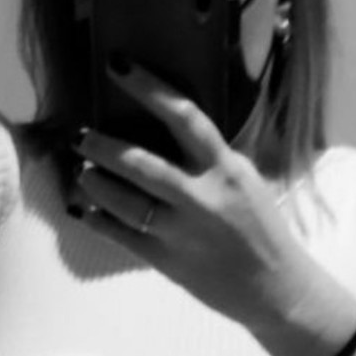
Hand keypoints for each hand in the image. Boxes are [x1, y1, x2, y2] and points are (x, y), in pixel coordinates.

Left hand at [70, 61, 327, 336]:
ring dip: (95, 182)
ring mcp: (181, 231)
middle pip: (142, 163)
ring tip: (82, 171)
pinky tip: (85, 208)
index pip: (185, 117)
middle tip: (79, 135)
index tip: (118, 67)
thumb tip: (171, 125)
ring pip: (124, 200)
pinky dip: (98, 219)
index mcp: (226, 169)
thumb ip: (211, 157)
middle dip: (103, 146)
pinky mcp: (166, 261)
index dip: (149, 88)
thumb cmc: (261, 229)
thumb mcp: (245, 181)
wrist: (276, 289)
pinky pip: (121, 234)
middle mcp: (202, 197)